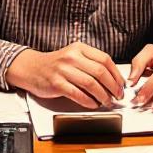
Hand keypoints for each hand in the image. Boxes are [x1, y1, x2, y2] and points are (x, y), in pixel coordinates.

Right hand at [5, 42, 124, 109]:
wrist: (31, 68)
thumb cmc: (55, 65)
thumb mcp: (73, 56)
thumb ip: (90, 64)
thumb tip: (112, 80)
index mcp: (79, 48)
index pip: (104, 60)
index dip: (116, 74)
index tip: (121, 85)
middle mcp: (72, 57)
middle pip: (100, 72)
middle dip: (113, 86)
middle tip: (118, 96)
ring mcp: (63, 70)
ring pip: (90, 84)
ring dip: (102, 96)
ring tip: (107, 102)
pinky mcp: (56, 83)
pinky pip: (77, 94)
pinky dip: (88, 101)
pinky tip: (93, 104)